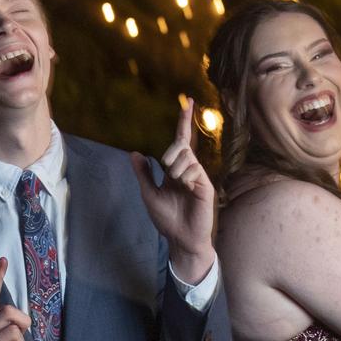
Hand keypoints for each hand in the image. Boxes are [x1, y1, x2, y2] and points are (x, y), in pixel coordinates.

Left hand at [131, 97, 216, 282]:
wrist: (181, 239)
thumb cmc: (167, 219)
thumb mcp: (149, 194)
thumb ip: (143, 174)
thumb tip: (134, 154)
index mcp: (176, 169)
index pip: (181, 140)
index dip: (183, 121)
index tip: (187, 101)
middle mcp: (189, 169)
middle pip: (180, 144)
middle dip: (170, 154)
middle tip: (168, 174)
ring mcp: (199, 176)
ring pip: (186, 157)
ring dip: (175, 170)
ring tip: (178, 187)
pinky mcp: (206, 185)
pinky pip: (194, 170)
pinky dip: (185, 179)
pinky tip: (186, 190)